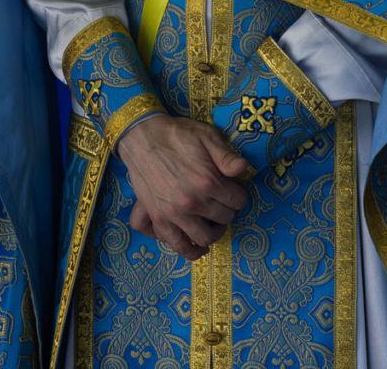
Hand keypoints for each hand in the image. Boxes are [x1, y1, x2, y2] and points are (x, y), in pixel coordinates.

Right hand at [117, 114, 250, 258]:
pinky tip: (196, 246)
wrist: (142, 138)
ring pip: (203, 238)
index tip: (234, 190)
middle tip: (224, 203)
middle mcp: (191, 203)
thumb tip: (244, 169)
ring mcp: (173, 214)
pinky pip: (175, 245)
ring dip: (213, 233)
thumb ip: (227, 156)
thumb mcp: (207, 137)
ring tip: (213, 224)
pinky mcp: (157, 219)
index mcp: (207, 182)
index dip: (239, 195)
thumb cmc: (177, 135)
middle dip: (228, 211)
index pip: (237, 201)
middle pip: (224, 219)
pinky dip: (188, 250)